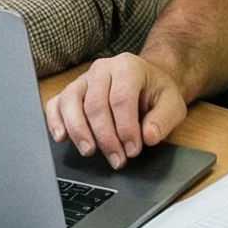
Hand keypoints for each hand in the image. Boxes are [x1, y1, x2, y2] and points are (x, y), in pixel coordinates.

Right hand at [45, 53, 189, 168]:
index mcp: (128, 67)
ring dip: (78, 130)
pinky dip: (55, 120)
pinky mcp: (72, 91)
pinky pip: (56, 103)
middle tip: (117, 160)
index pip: (121, 98)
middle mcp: (102, 69)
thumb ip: (164, 120)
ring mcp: (83, 79)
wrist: (147, 81)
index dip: (125, 128)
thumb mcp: (173, 104)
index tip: (132, 150)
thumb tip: (148, 136)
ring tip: (89, 151)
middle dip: (105, 137)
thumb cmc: (157, 93)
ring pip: (71, 102)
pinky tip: (61, 137)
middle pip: (95, 104)